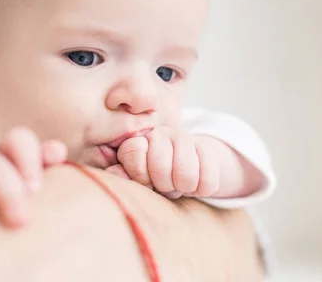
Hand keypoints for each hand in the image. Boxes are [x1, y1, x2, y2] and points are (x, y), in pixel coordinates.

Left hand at [106, 127, 220, 199]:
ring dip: (184, 187)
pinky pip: (208, 180)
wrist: (187, 166)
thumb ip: (122, 174)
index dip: (140, 175)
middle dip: (163, 185)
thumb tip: (114, 172)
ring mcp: (185, 138)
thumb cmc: (153, 176)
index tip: (144, 179)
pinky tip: (196, 182)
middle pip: (160, 168)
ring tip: (179, 184)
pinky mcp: (207, 149)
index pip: (133, 152)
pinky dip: (202, 188)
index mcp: (138, 139)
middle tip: (164, 185)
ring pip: (186, 176)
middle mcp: (160, 133)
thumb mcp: (134, 177)